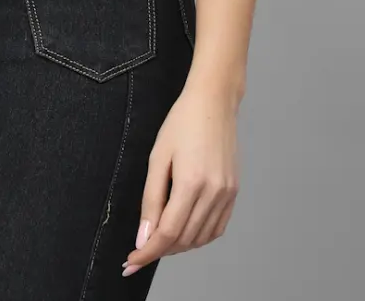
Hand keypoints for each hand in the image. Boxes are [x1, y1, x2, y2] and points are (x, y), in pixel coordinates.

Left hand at [120, 80, 239, 277]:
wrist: (214, 102)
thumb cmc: (181, 123)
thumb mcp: (158, 157)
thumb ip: (151, 199)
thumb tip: (144, 236)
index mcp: (191, 182)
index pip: (168, 233)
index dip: (148, 252)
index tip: (130, 262)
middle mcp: (213, 193)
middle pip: (185, 239)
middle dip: (160, 250)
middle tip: (139, 250)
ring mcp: (227, 194)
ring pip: (201, 238)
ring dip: (179, 245)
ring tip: (159, 239)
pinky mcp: (234, 192)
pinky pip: (216, 227)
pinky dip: (198, 236)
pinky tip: (184, 230)